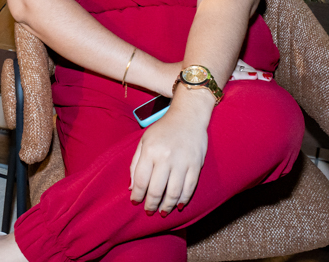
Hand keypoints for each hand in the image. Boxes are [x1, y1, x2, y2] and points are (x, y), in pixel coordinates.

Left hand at [129, 89, 213, 213]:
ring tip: (162, 212)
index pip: (141, 180)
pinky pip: (189, 188)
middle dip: (151, 204)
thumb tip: (132, 187)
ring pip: (174, 192)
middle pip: (157, 189)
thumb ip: (135, 164)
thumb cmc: (163, 130)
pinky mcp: (196, 164)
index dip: (137, 194)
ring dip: (167, 206)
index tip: (135, 202)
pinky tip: (177, 205)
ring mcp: (183, 161)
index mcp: (150, 150)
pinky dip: (183, 199)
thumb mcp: (144, 141)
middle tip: (149, 211)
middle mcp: (166, 157)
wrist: (188, 116)